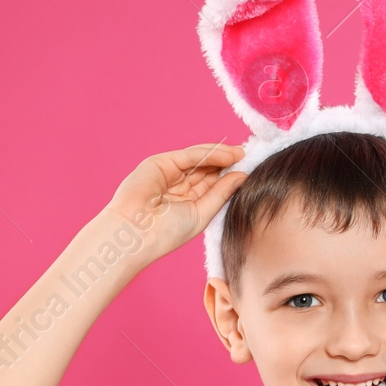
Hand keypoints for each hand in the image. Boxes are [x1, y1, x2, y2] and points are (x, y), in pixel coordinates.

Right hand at [106, 142, 247, 260]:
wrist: (135, 232)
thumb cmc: (165, 232)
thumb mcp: (201, 213)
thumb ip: (221, 193)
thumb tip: (241, 176)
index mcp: (185, 202)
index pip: (211, 185)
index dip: (229, 177)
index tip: (250, 171)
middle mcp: (177, 186)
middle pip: (207, 170)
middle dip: (227, 164)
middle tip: (250, 158)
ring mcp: (168, 173)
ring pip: (200, 160)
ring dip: (222, 156)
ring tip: (242, 154)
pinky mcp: (160, 163)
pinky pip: (189, 155)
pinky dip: (209, 153)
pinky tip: (228, 155)